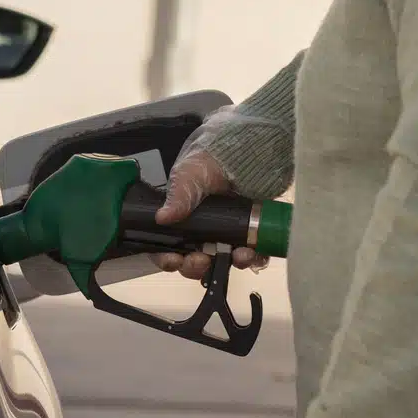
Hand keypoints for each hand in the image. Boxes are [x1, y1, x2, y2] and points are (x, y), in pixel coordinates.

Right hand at [152, 149, 268, 279]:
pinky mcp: (248, 236)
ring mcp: (225, 236)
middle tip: (202, 260)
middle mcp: (199, 233)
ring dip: (228, 264)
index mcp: (179, 221)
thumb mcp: (189, 174)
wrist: (247, 150)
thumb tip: (162, 217)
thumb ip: (178, 196)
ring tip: (239, 255)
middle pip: (193, 262)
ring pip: (222, 262)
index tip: (174, 260)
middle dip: (196, 267)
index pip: (165, 248)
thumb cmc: (210, 160)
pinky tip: (254, 252)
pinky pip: (249, 256)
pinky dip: (252, 259)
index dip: (167, 259)